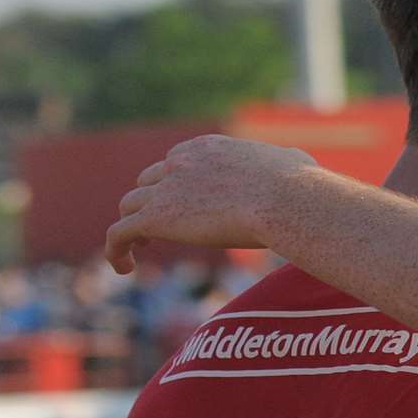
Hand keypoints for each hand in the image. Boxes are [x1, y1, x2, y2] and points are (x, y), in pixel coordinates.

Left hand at [105, 135, 319, 273]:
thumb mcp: (294, 161)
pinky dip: (115, 250)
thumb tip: (302, 163)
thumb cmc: (299, 185)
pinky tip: (124, 268)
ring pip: (129, 207)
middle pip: (147, 183)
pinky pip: (118, 234)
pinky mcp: (156, 218)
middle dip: (151, 204)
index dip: (173, 186)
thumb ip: (288, 161)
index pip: (174, 163)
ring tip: (138, 250)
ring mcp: (165, 189)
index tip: (182, 208)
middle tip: (159, 230)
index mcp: (207, 149)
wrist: (285, 199)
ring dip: (132, 227)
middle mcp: (180, 163)